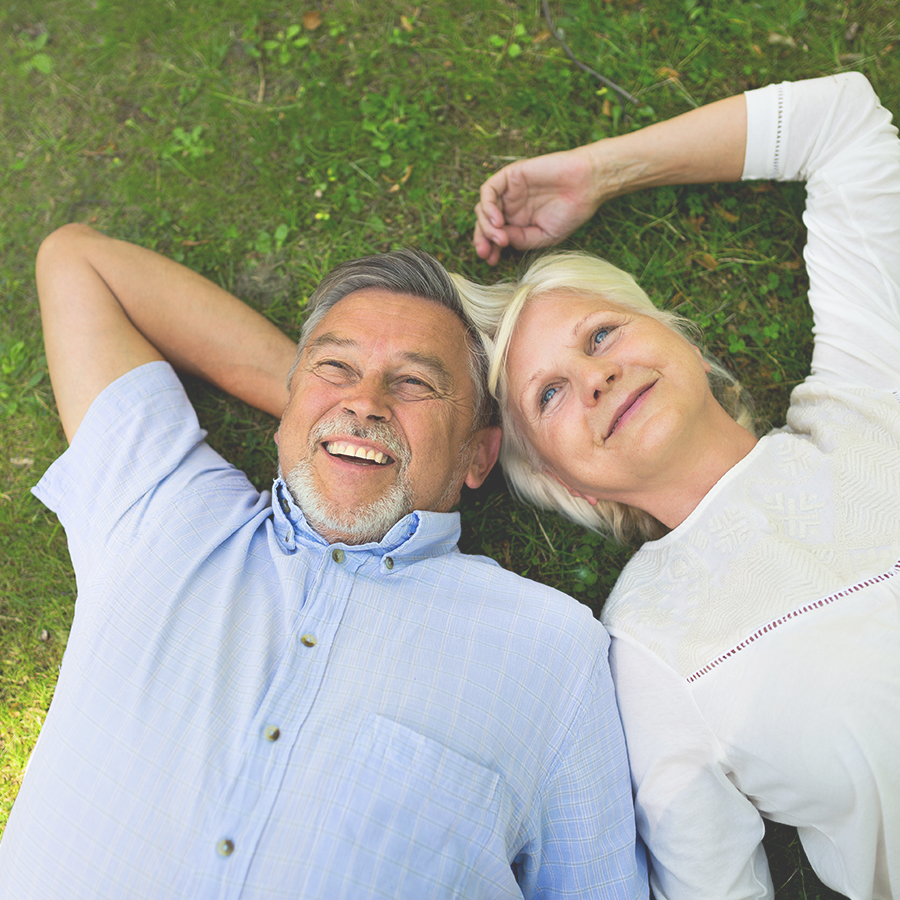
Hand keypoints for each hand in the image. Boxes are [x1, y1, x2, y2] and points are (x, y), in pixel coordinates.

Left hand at [473, 145, 604, 264]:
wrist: (587, 185)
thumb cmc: (570, 212)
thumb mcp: (544, 237)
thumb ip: (520, 240)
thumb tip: (498, 241)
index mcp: (517, 222)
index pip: (494, 235)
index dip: (489, 248)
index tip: (490, 261)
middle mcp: (510, 206)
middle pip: (484, 223)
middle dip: (482, 239)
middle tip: (486, 252)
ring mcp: (509, 191)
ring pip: (483, 208)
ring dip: (485, 226)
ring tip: (499, 238)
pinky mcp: (511, 176)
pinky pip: (489, 190)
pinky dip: (488, 206)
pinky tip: (498, 221)